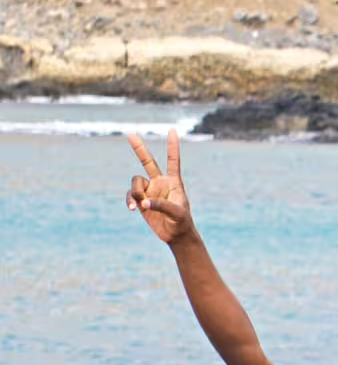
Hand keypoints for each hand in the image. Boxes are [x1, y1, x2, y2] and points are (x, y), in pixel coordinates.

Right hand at [125, 130, 194, 245]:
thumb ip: (162, 206)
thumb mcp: (177, 213)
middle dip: (139, 149)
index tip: (172, 130)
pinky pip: (130, 195)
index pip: (173, 161)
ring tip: (141, 205)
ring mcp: (149, 191)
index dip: (172, 146)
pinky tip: (133, 208)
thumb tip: (144, 202)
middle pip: (148, 162)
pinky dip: (129, 200)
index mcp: (174, 182)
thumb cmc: (182, 222)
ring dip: (136, 192)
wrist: (175, 234)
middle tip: (130, 135)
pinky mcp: (140, 200)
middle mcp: (160, 183)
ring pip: (135, 182)